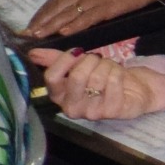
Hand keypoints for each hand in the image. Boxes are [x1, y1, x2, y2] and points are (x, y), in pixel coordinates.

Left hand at [27, 0, 162, 41]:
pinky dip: (75, 25)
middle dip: (40, 20)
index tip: (31, 22)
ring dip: (51, 25)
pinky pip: (89, 17)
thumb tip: (75, 6)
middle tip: (25, 32)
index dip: (42, 12)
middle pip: (57, 7)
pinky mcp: (109, 7)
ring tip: (37, 34)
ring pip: (68, 13)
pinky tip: (64, 31)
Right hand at [30, 45, 164, 120]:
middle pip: (76, 77)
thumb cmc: (100, 77)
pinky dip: (118, 71)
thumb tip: (31, 53)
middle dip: (89, 60)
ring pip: (97, 77)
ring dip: (106, 65)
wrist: (133, 90)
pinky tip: (119, 75)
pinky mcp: (113, 111)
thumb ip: (53, 59)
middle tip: (96, 59)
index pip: (52, 77)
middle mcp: (72, 108)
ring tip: (109, 67)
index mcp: (58, 97)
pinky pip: (113, 81)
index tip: (76, 52)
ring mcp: (92, 112)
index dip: (64, 60)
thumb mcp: (76, 66)